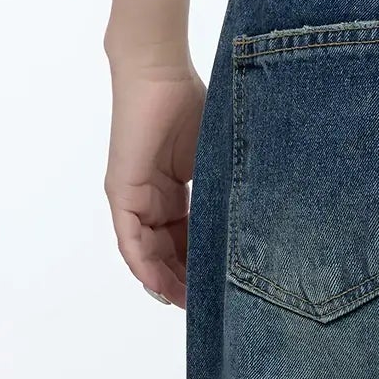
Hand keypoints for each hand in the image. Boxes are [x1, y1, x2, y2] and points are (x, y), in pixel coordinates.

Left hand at [105, 60, 205, 307]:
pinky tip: (158, 286)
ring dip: (165, 282)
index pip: (185, 242)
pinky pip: (130, 239)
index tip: (219, 290)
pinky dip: (143, 264)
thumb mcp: (217, 163)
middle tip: (205, 307)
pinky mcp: (122, 191)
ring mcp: (134, 197)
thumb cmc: (192, 104)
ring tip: (186, 304)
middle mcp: (150, 200)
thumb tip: (256, 228)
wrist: (161, 71)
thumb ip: (225, 194)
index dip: (200, 269)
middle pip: (166, 254)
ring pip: (147, 253)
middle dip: (184, 283)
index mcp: (173, 194)